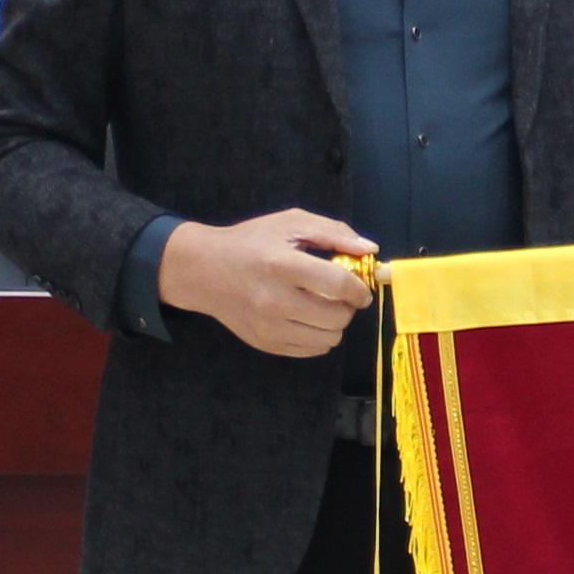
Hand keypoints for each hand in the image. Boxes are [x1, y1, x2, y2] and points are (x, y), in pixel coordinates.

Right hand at [158, 208, 375, 357]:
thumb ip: (333, 232)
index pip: (338, 285)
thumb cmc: (250, 242)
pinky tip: (309, 319)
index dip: (360, 289)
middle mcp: (275, 300)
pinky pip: (312, 350)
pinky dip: (319, 337)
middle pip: (337, 317)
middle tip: (340, 296)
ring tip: (324, 306)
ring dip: (336, 324)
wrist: (203, 270)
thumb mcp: (290, 223)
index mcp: (283, 265)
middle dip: (348, 307)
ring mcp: (269, 327)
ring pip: (329, 339)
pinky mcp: (265, 344)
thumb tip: (369, 248)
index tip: (362, 290)